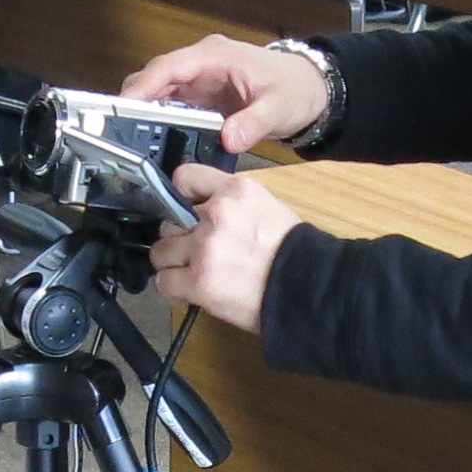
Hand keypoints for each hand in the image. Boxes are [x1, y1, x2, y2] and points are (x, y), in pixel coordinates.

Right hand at [125, 33, 329, 153]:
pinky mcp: (199, 96)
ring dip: (142, 115)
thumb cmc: (294, 89)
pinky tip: (151, 144)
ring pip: (157, 93)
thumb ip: (253, 123)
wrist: (309, 89)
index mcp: (214, 56)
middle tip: (119, 134)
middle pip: (154, 78)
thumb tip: (229, 139)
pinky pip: (169, 106)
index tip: (123, 109)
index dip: (143, 87)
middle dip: (134, 103)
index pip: (168, 67)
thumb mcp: (278, 108)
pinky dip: (157, 122)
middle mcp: (200, 63)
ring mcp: (197, 79)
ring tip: (129, 143)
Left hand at [148, 162, 298, 329]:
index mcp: (236, 189)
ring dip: (173, 265)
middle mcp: (217, 213)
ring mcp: (205, 247)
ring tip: (192, 275)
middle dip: (178, 237)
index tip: (181, 210)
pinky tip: (189, 294)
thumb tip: (198, 209)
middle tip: (196, 252)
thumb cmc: (293, 253)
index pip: (184, 178)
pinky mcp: (199, 280)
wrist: (310, 287)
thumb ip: (230, 204)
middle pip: (169, 220)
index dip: (179, 197)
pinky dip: (173, 291)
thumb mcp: (265, 207)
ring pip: (161, 252)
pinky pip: (165, 282)